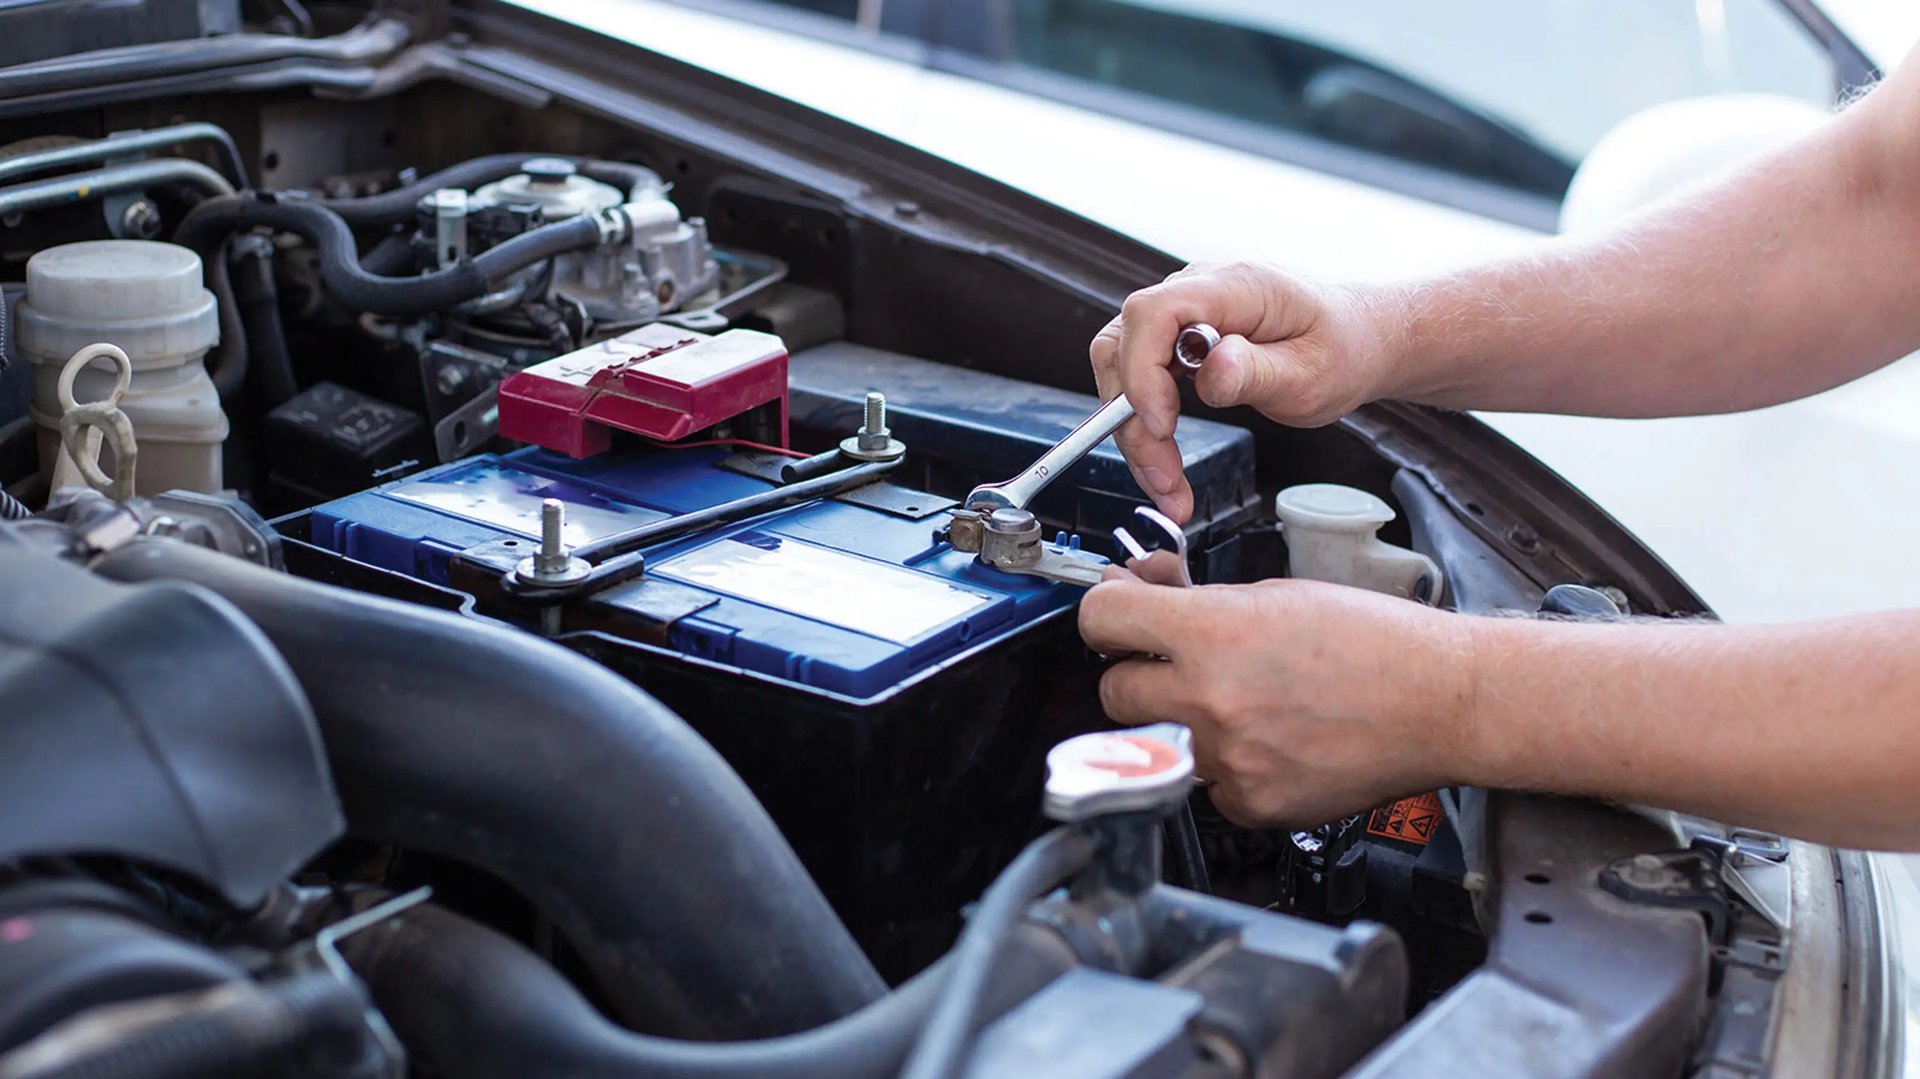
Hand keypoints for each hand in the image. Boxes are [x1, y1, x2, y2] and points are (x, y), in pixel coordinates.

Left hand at [1078, 572, 1478, 827]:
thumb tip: (1144, 590)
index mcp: (1213, 635)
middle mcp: (1210, 700)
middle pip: (1114, 691)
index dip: (1106, 615)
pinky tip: (1269, 742)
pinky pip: (1206, 785)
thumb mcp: (1276, 594)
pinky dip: (1226, 767)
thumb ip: (1199, 602)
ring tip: (1241, 705)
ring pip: (1158, 741)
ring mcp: (1228, 759)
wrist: (1442, 702)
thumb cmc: (1375, 641)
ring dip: (1182, 722)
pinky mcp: (1251, 804)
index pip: (1102, 620)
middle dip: (1138, 674)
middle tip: (1177, 666)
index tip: (1118, 619)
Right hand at [1090, 263, 1405, 522]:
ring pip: (1123, 366)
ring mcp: (1186, 313)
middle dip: (1131, 418)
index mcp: (1235, 287)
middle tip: (1162, 477)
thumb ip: (1259, 372)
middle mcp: (1200, 291)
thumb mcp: (1313, 373)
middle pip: (1124, 344)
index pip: (1154, 313)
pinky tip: (1165, 462)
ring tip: (1165, 482)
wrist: (1360, 339)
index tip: (1161, 426)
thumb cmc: (1343, 348)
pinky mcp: (1180, 338)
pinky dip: (1145, 425)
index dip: (1142, 371)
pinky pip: (1141, 378)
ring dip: (1133, 430)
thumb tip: (1211, 369)